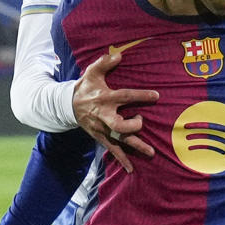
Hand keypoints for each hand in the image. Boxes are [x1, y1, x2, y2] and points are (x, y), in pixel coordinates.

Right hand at [72, 47, 157, 171]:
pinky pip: (113, 150)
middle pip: (119, 125)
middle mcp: (104, 115)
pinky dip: (122, 160)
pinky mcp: (101, 137)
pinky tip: (131, 169)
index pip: (125, 96)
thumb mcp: (92, 72)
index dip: (141, 96)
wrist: (68, 105)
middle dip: (133, 126)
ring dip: (135, 146)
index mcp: (105, 98)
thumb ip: (105, 62)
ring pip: (120, 140)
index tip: (156, 96)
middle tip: (140, 121)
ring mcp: (102, 129)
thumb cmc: (85, 87)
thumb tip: (119, 54)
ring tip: (151, 152)